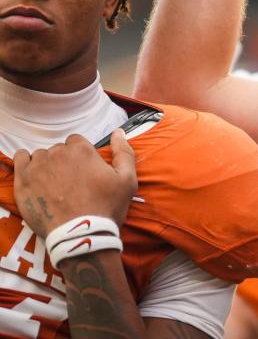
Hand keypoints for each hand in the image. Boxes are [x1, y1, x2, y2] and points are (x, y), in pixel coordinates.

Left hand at [13, 131, 136, 238]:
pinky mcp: (22, 181)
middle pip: (59, 150)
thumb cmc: (106, 207)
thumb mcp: (127, 180)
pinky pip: (20, 159)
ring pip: (41, 156)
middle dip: (64, 162)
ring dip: (46, 165)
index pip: (76, 141)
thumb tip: (119, 132)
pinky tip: (34, 175)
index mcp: (82, 150)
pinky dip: (25, 163)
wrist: (80, 235)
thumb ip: (124, 152)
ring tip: (54, 185)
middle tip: (71, 182)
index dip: (81, 155)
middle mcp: (58, 153)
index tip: (83, 170)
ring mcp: (37, 167)